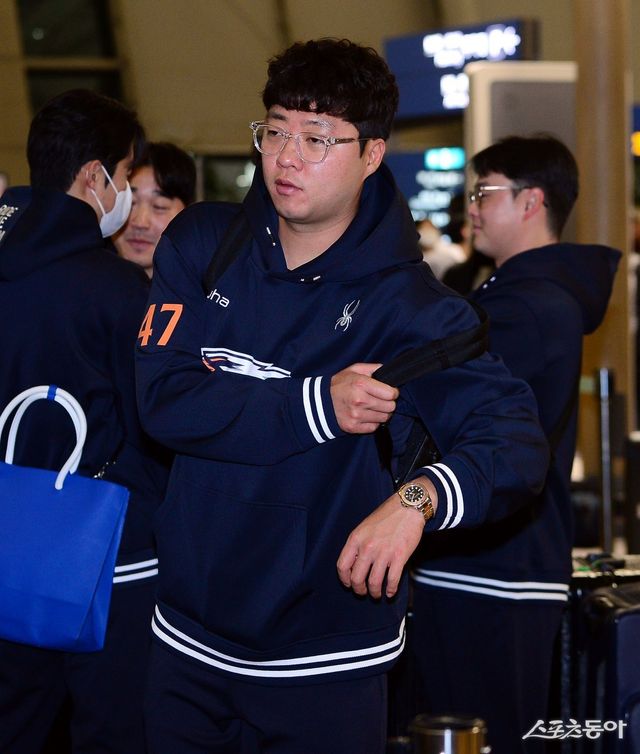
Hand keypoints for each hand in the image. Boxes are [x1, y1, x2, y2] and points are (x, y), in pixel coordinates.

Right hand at [330, 363, 398, 433]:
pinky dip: (373, 422)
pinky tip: (366, 415)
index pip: (391, 394)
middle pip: (390, 407)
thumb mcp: (355, 370)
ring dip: (381, 413)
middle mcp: (359, 400)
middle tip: (381, 400)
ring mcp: (356, 415)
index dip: (393, 392)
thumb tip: (388, 371)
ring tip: (373, 407)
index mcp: (361, 384)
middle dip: (388, 403)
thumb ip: (374, 368)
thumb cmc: (340, 384)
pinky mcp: (353, 427)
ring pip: (384, 418)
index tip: (389, 392)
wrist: (320, 401)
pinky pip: (374, 427)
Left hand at [336, 477, 435, 598]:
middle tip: (363, 592)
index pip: (342, 566)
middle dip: (359, 589)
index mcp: (356, 538)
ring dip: (374, 592)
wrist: (408, 507)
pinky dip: (390, 590)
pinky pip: (392, 580)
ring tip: (377, 594)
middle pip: (357, 578)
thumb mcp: (365, 526)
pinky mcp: (399, 557)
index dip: (344, 579)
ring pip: (373, 583)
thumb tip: (354, 564)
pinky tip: (390, 593)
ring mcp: (383, 553)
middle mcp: (367, 547)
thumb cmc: (387, 515)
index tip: (349, 584)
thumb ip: (358, 544)